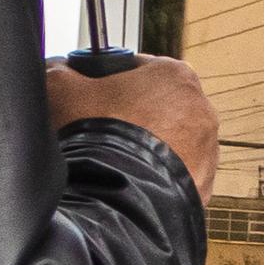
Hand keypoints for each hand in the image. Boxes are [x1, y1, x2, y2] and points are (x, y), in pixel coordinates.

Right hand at [47, 53, 220, 197]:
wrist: (117, 197)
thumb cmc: (98, 138)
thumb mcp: (62, 90)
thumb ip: (60, 71)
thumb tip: (57, 71)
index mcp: (175, 76)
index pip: (138, 67)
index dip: (108, 79)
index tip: (92, 93)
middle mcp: (201, 110)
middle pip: (157, 105)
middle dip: (130, 115)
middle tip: (99, 129)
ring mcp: (207, 151)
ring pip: (169, 142)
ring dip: (145, 147)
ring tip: (113, 158)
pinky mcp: (204, 184)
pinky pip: (176, 174)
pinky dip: (156, 175)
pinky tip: (129, 179)